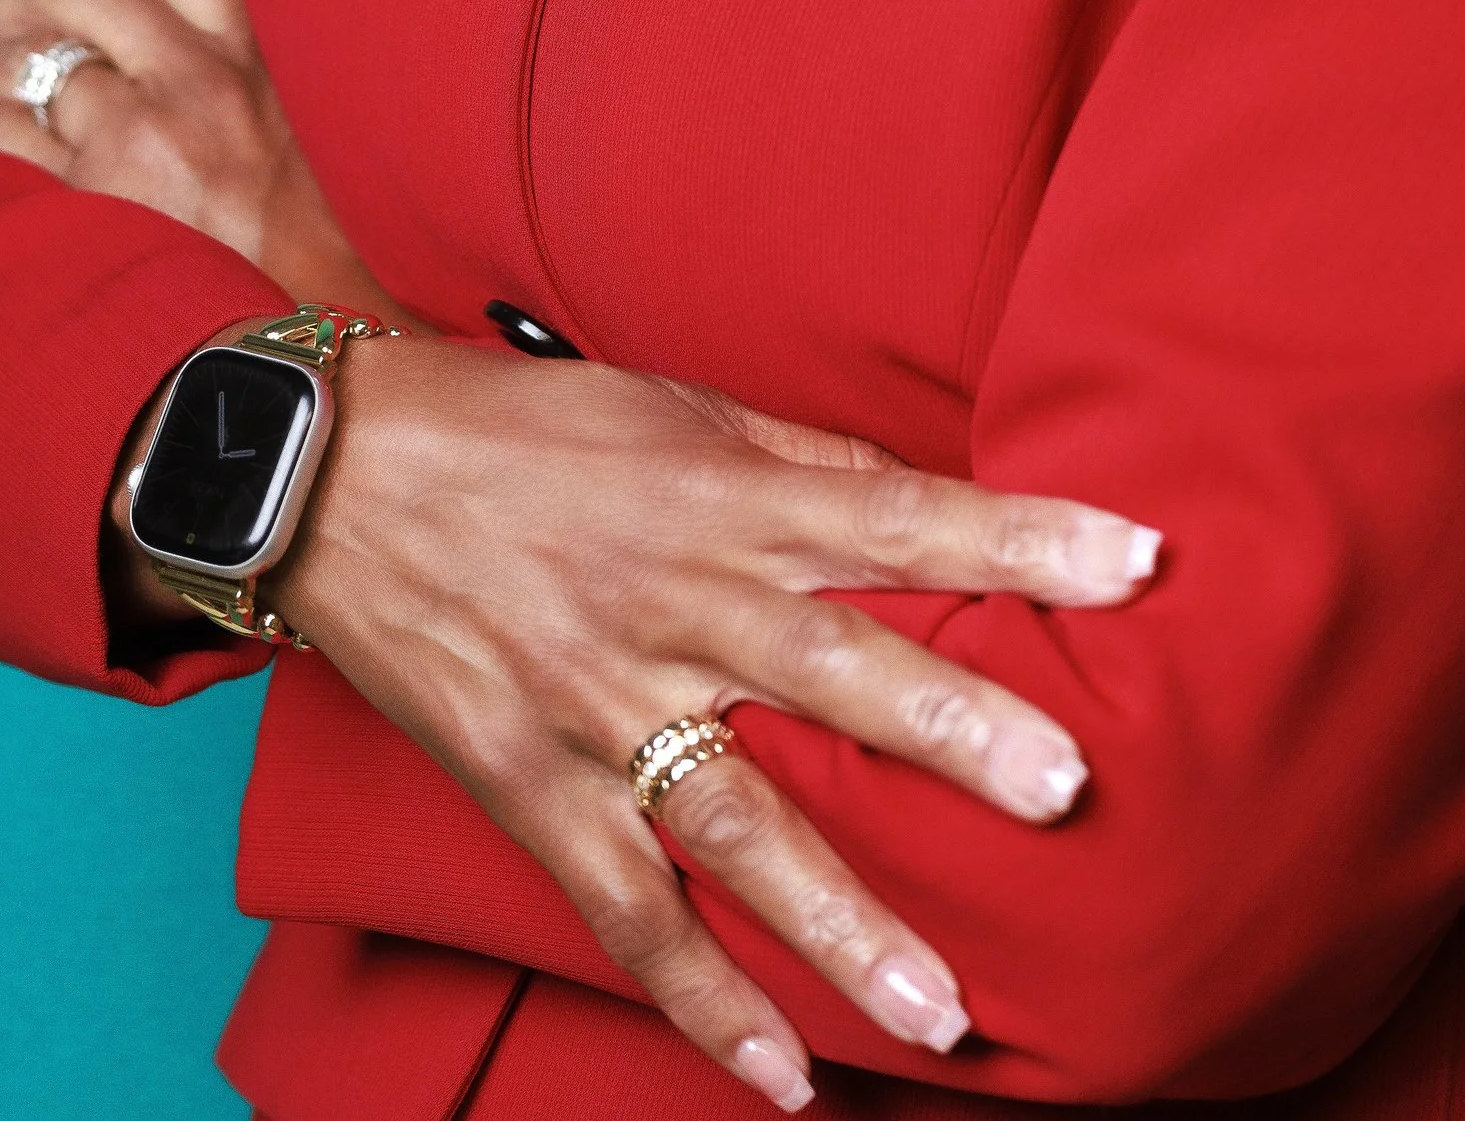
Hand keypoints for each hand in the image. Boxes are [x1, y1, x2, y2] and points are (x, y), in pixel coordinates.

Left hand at [0, 0, 394, 316]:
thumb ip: (242, 69)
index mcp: (258, 47)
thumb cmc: (322, 241)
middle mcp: (201, 77)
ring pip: (23, 64)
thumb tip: (148, 37)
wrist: (314, 347)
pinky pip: (4, 145)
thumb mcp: (306, 126)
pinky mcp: (101, 202)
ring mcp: (147, 137)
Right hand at [257, 339, 1160, 1104]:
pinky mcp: (528, 786)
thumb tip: (925, 499)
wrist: (327, 470)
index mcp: (725, 496)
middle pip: (835, 671)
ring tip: (948, 1012)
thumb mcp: (677, 410)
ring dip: (845, 922)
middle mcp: (677, 603)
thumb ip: (804, 466)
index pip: (899, 515)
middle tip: (1064, 787)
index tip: (1136, 560)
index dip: (1019, 537)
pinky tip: (783, 1077)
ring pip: (740, 824)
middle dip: (953, 729)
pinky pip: (628, 912)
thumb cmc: (523, 428)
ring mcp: (601, 706)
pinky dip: (703, 1000)